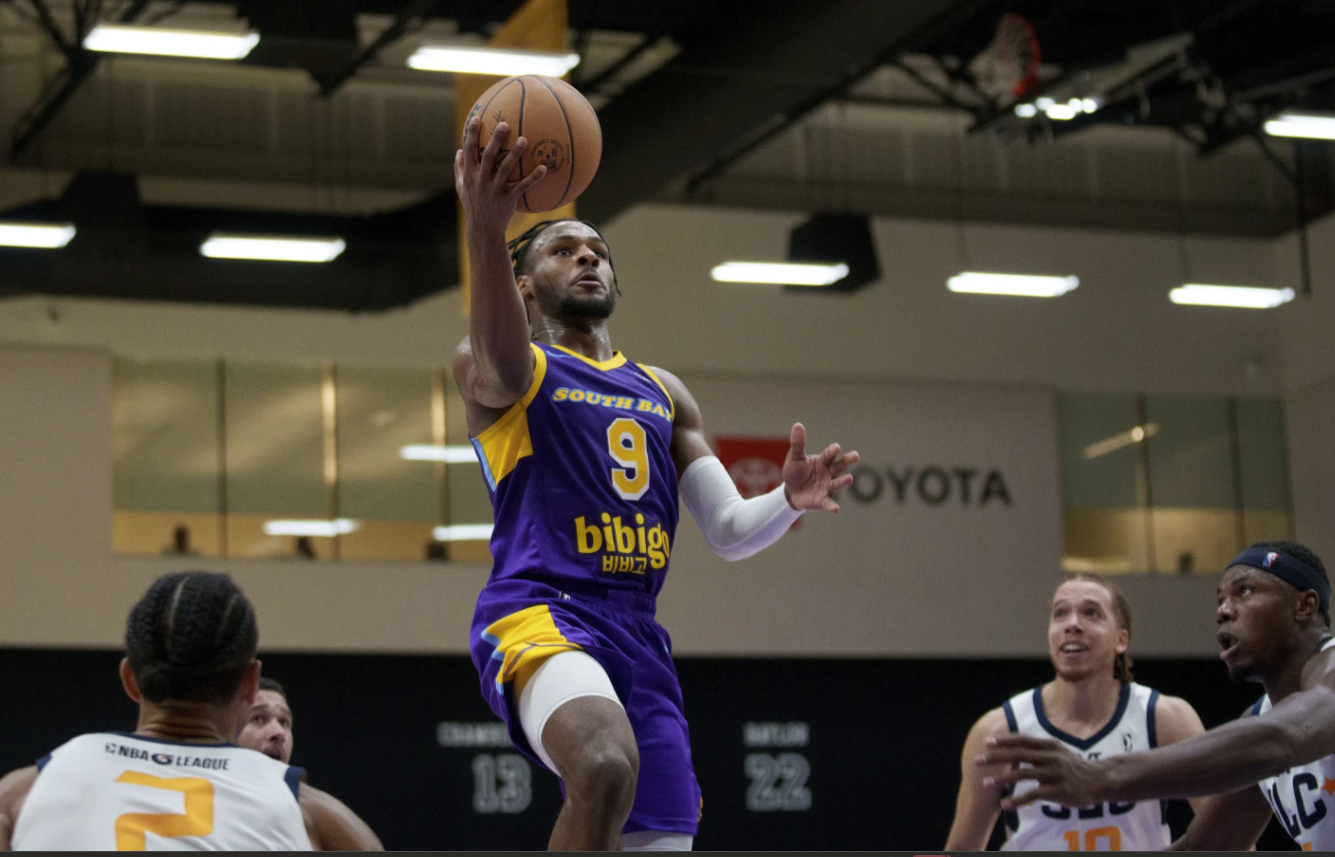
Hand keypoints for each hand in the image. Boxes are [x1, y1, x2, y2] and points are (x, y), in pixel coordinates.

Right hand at [453, 117, 546, 233]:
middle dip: (495, 139)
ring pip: (505, 169)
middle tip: (505, 124)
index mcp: (469, 175)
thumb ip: (459, 169)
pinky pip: (522, 186)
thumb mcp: (461, 188)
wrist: (483, 229)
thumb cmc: (473, 205)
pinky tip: (543, 168)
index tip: (477, 118)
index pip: (469, 150)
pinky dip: (533, 178)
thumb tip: (458, 151)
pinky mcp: (508, 199)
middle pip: (488, 156)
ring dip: (515, 154)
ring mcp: (495, 189)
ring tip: (524, 139)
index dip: (472, 134)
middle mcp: (481, 180)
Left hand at [781, 423, 858, 512]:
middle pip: (840, 466)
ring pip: (837, 483)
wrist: (791, 492)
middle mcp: (829, 473)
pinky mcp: (823, 500)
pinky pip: (829, 503)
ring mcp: (827, 487)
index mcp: (823, 461)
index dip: (832, 451)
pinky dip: (832, 506)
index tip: (836, 447)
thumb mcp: (794, 458)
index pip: (829, 455)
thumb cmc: (795, 472)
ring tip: (849, 478)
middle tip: (855, 455)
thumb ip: (798, 444)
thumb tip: (797, 424)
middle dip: (847, 461)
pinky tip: (836, 509)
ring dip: (843, 481)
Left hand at [977, 735, 1109, 809]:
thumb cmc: (1074, 766)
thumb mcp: (1057, 751)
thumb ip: (1038, 749)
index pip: (1022, 740)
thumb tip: (1014, 745)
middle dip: (995, 757)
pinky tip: (1005, 805)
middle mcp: (1051, 757)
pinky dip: (1018, 800)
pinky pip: (1034, 795)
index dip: (1004, 741)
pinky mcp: (1059, 791)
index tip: (987, 742)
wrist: (1101, 780)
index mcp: (1049, 745)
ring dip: (1002, 779)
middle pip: (1018, 755)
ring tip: (985, 784)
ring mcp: (1055, 774)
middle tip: (977, 761)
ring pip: (1023, 775)